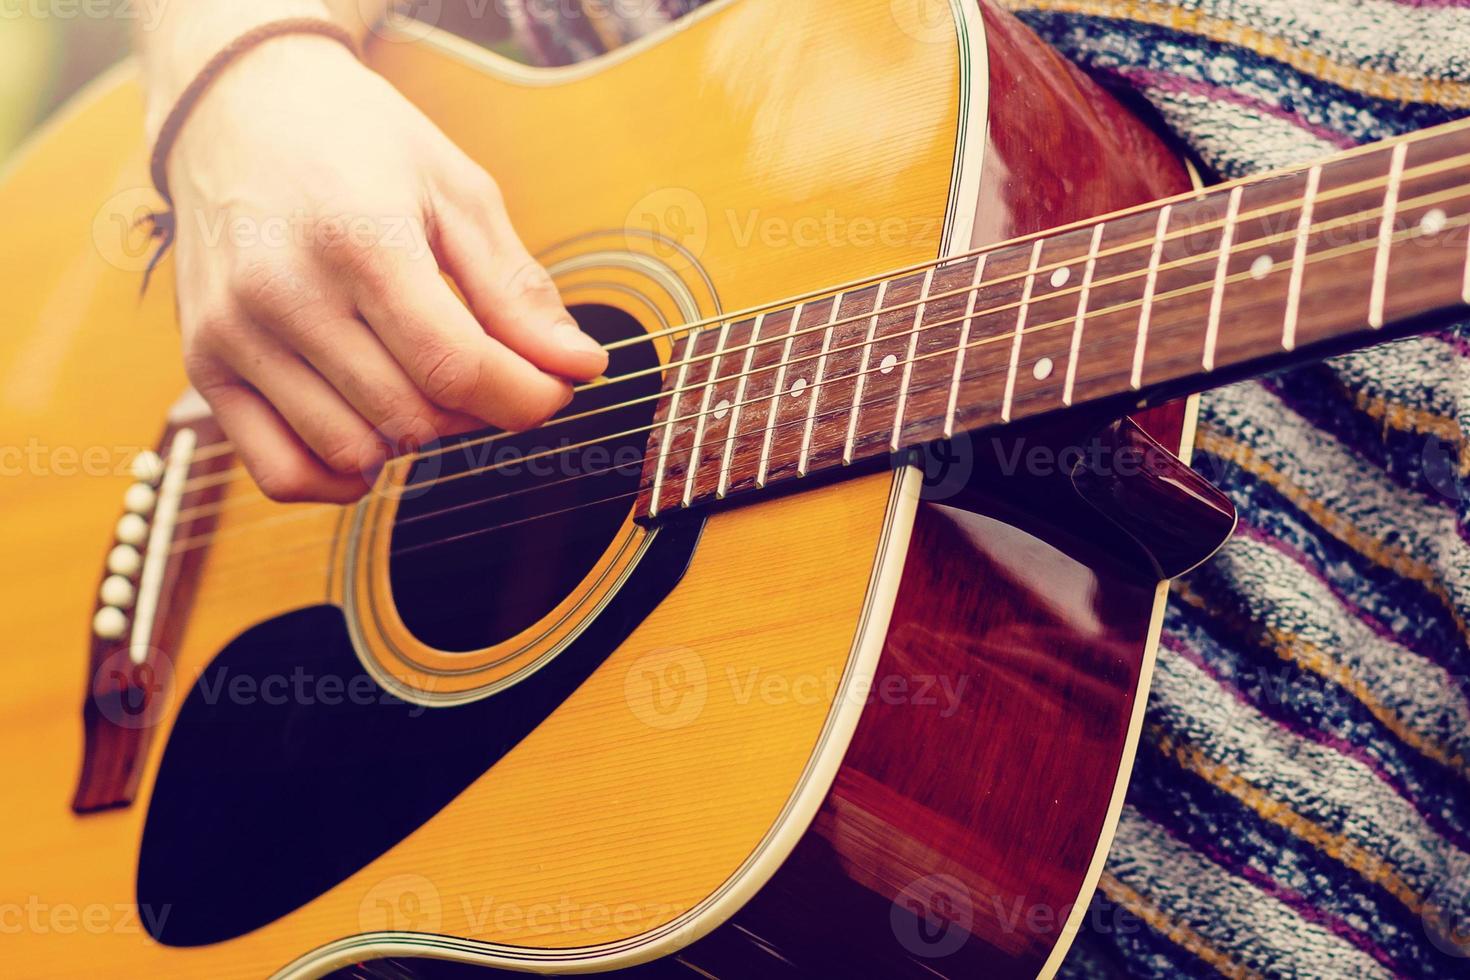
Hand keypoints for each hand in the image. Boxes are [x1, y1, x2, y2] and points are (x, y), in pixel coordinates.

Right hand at [168, 36, 607, 502]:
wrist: (236, 105)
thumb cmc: (357, 142)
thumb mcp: (456, 190)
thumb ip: (517, 289)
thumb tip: (580, 367)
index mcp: (359, 240)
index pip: (456, 367)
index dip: (526, 397)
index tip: (555, 388)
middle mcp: (284, 292)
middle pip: (412, 415)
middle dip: (477, 412)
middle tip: (489, 371)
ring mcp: (234, 334)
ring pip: (353, 451)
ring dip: (412, 440)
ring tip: (425, 384)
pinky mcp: (203, 364)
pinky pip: (279, 471)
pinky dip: (338, 477)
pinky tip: (371, 436)